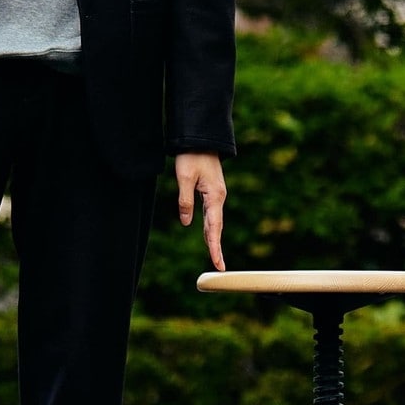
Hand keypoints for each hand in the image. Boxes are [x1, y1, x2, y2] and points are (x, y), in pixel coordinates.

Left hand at [175, 151, 226, 270]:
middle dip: (217, 246)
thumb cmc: (192, 156)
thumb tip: (187, 223)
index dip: (214, 245)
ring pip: (215, 220)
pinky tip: (208, 234)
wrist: (200, 138)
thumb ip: (185, 200)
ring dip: (214, 238)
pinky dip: (211, 226)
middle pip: (217, 226)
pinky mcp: (212, 191)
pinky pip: (212, 213)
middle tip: (220, 266)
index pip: (214, 226)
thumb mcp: (184, 177)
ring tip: (215, 256)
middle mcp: (218, 197)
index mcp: (215, 196)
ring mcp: (216, 194)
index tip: (218, 262)